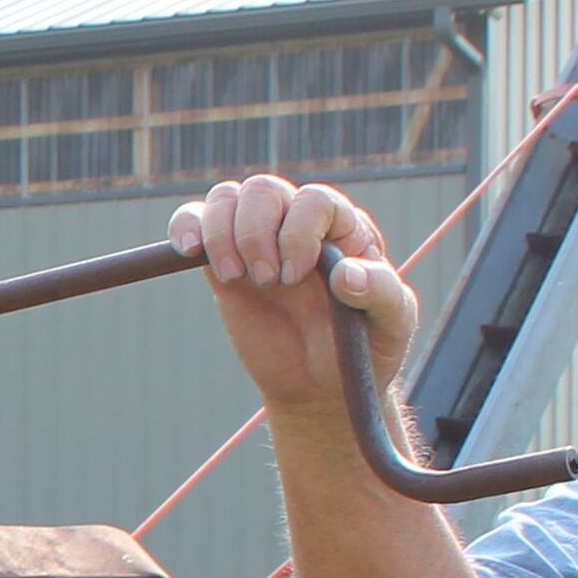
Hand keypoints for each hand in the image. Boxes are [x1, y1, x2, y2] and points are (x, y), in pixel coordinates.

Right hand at [174, 176, 419, 429]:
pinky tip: (188, 251)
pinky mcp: (222, 265)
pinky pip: (195, 223)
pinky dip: (185, 227)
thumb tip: (344, 275)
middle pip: (264, 190)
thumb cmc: (363, 350)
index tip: (294, 278)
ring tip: (235, 278)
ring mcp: (258, 242)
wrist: (320, 387)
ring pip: (227, 198)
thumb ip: (380, 292)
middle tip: (267, 282)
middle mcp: (298, 225)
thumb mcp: (392, 322)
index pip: (313, 200)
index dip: (297, 232)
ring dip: (221, 233)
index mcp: (343, 229)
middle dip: (256, 234)